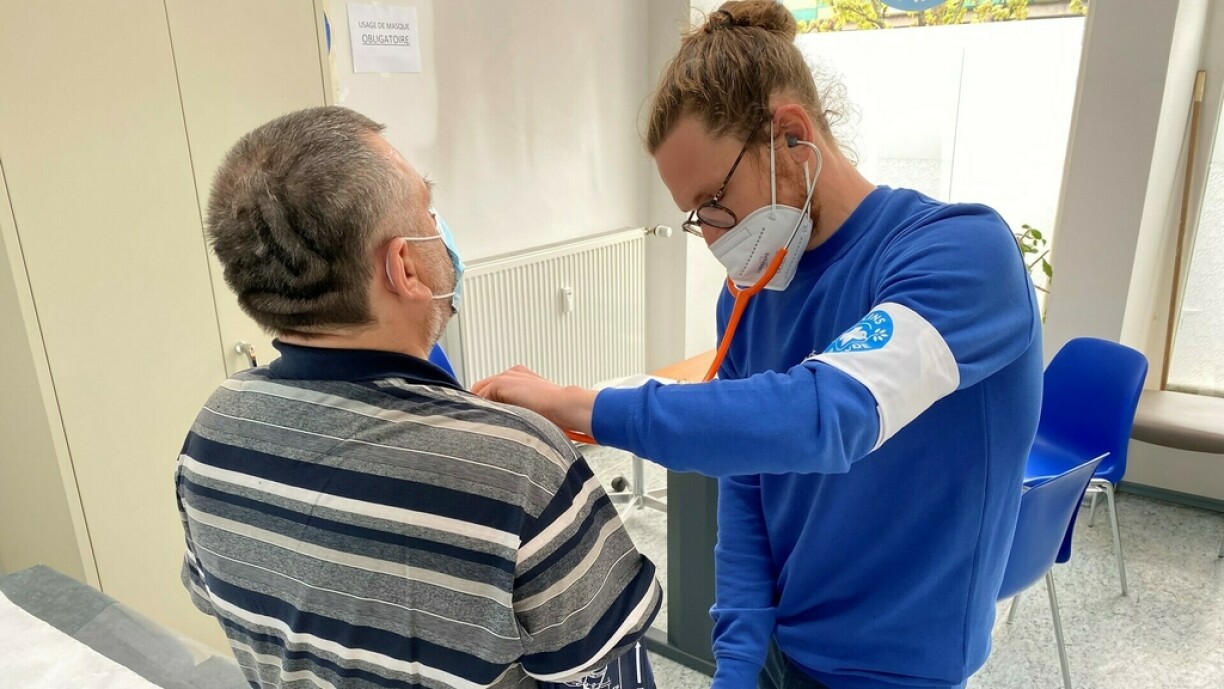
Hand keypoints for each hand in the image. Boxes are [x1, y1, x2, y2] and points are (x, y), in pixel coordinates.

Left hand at [472, 365, 597, 436]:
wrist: (563, 405)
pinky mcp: (500, 383)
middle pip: (482, 388)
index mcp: (520, 377)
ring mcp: (505, 376)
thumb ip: (517, 407)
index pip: (493, 388)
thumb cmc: (556, 412)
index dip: (488, 402)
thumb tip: (504, 419)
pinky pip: (480, 397)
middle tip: (481, 421)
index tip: (487, 416)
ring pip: (479, 392)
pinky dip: (481, 409)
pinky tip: (487, 420)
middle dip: (481, 404)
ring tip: (484, 422)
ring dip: (480, 407)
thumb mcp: (532, 407)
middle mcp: (511, 373)